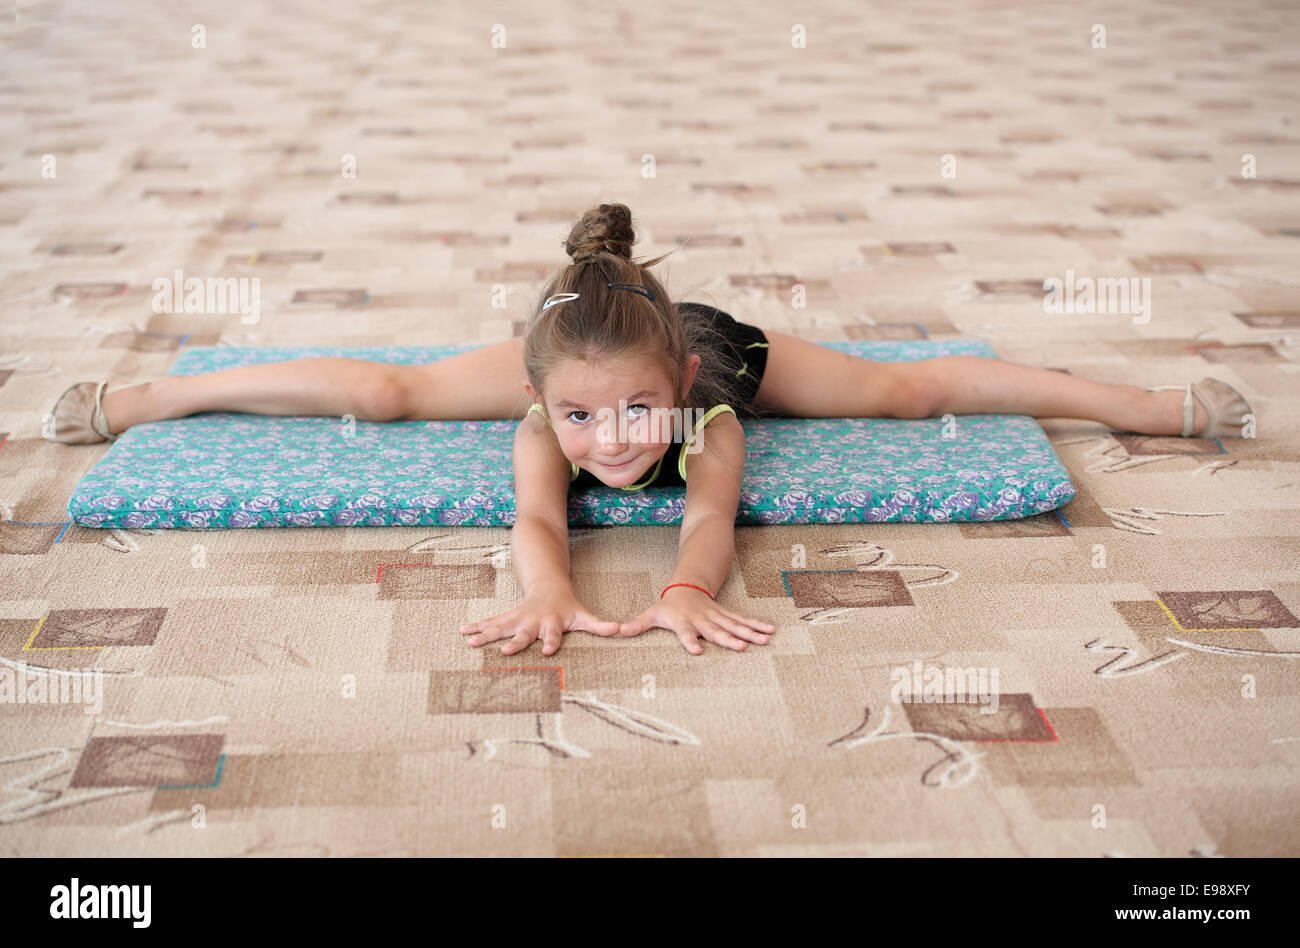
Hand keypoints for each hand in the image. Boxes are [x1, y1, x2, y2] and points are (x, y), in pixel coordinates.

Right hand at [459, 585, 621, 655]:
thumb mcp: (584, 615)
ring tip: (471, 642)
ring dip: (487, 634)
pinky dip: (477, 627)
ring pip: (501, 626)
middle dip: (516, 642)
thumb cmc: (568, 606)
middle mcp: (533, 621)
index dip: (552, 642)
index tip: (548, 651)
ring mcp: (518, 618)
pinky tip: (463, 632)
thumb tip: (620, 630)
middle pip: (524, 634)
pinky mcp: (508, 617)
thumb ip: (600, 625)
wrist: (549, 585)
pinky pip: (491, 623)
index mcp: (552, 623)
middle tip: (506, 651)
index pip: (554, 635)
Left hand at [619, 587, 775, 654]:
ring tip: (765, 640)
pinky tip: (770, 631)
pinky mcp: (726, 616)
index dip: (690, 642)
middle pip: (716, 631)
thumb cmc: (667, 607)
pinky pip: (743, 621)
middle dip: (729, 639)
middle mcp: (702, 620)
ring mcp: (716, 617)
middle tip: (742, 647)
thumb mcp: (651, 614)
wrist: (686, 587)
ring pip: (734, 625)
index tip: (697, 651)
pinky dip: (756, 626)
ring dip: (750, 632)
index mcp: (684, 622)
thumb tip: (618, 632)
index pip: (686, 634)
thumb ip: (637, 625)